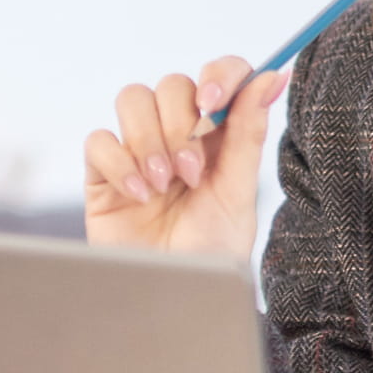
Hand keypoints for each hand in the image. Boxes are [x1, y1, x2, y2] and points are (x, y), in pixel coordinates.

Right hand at [83, 56, 288, 258]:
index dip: (217, 76)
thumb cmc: (213, 249)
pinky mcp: (103, 172)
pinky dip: (120, 164)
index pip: (221, 76)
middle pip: (171, 85)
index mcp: (222, 134)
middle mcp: (180, 133)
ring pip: (132, 99)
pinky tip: (140, 197)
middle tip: (191, 173)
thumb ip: (249, 134)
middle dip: (181, 125)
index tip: (214, 101)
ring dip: (149, 140)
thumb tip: (272, 77)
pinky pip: (100, 140)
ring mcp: (140, 149)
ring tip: (165, 185)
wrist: (175, 297)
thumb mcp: (238, 194)